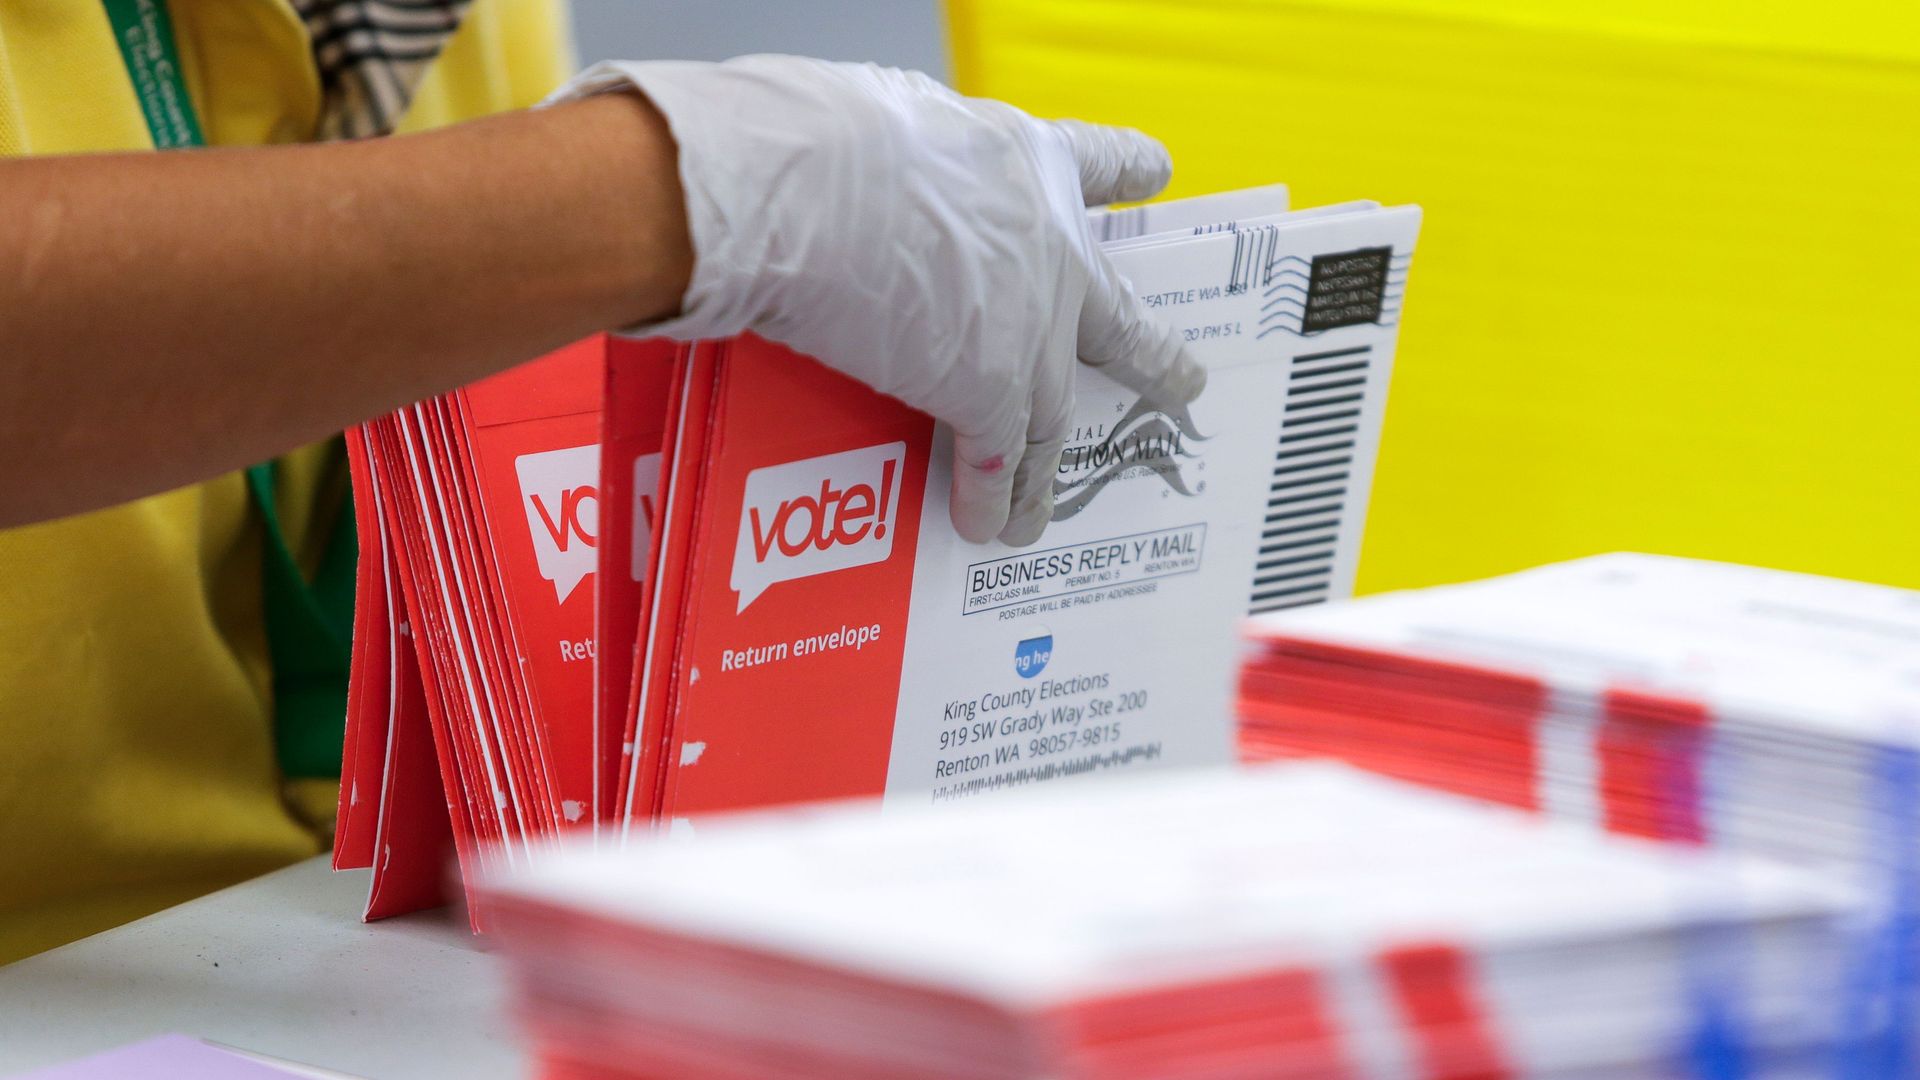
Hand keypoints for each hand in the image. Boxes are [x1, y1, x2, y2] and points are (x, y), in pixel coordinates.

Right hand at [550, 56, 1204, 545]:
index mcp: (1022, 161)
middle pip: (1113, 315)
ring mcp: (1030, 329)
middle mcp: (1048, 247)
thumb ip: (910, 166)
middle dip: (1148, 356)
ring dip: (1051, 468)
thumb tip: (869, 186)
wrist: (811, 190)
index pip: (1090, 159)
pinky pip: (998, 459)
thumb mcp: (888, 125)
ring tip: (1050, 506)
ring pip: (1057, 413)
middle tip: (1182, 380)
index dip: (1123, 169)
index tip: (1157, 172)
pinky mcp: (990, 390)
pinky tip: (988, 525)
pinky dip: (992, 497)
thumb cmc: (825, 138)